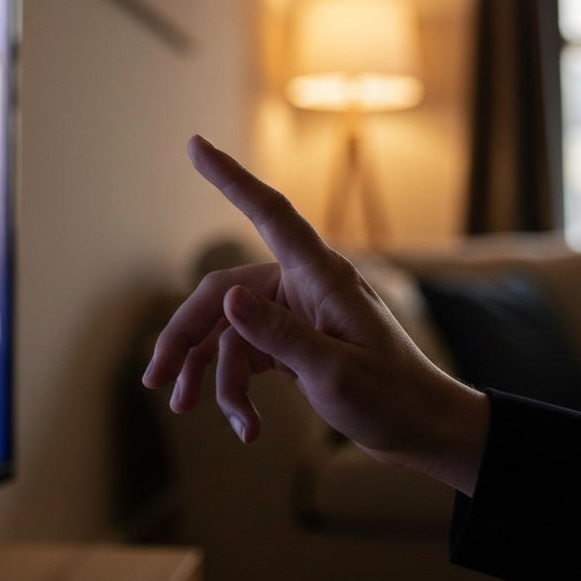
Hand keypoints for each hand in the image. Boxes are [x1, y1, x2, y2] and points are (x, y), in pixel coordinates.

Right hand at [142, 136, 489, 495]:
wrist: (425, 434)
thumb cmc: (393, 399)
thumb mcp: (336, 372)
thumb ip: (280, 335)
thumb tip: (227, 297)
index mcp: (321, 277)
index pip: (269, 213)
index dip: (231, 178)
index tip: (196, 146)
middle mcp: (302, 287)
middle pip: (222, 294)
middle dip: (184, 337)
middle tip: (156, 378)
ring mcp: (294, 316)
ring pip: (226, 331)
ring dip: (205, 373)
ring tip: (188, 410)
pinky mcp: (290, 344)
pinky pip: (243, 356)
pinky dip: (233, 390)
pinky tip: (245, 428)